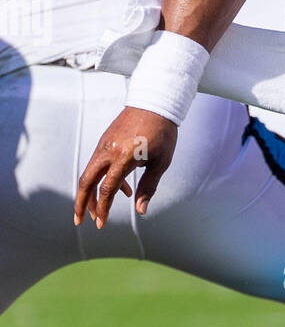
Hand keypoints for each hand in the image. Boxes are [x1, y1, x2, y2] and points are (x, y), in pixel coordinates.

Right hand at [74, 107, 177, 228]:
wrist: (155, 103)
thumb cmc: (163, 133)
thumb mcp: (161, 162)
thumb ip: (148, 187)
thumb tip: (141, 210)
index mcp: (124, 157)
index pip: (107, 188)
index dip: (103, 208)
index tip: (101, 223)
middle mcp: (109, 151)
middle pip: (87, 181)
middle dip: (81, 203)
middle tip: (80, 221)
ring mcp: (104, 145)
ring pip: (90, 173)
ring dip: (91, 193)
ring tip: (98, 210)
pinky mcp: (105, 141)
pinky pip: (99, 163)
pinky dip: (102, 179)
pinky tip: (121, 190)